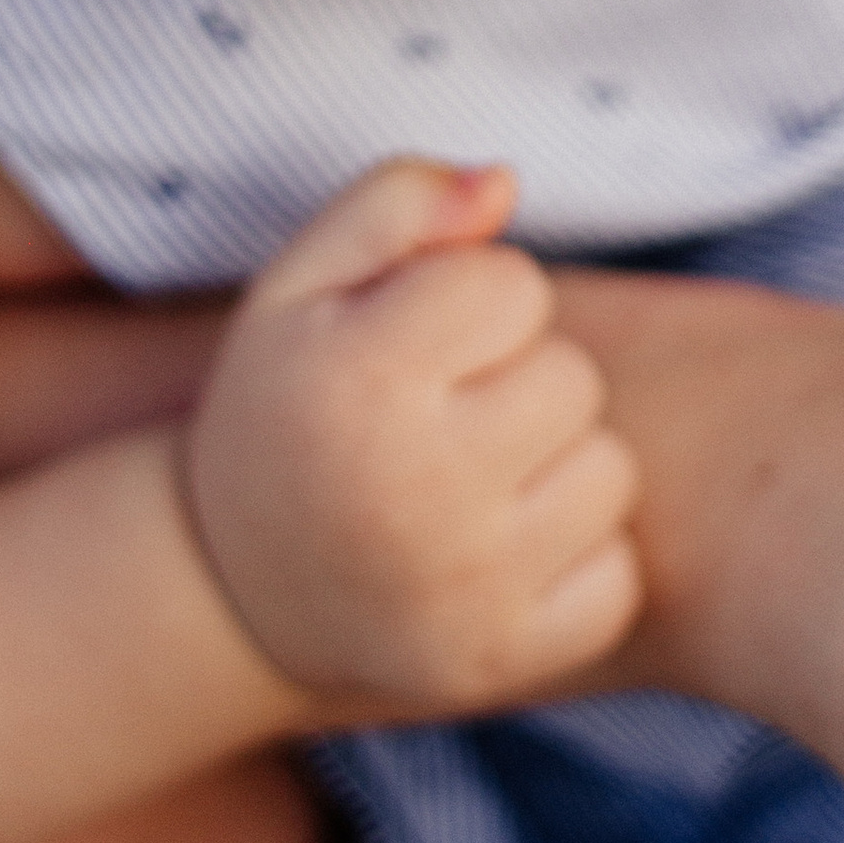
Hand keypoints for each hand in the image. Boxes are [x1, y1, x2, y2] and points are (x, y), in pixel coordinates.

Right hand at [187, 160, 642, 712]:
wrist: (226, 593)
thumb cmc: (285, 409)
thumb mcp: (298, 285)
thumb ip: (396, 203)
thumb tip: (504, 181)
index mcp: (358, 380)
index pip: (512, 286)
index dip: (471, 301)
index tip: (412, 344)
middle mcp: (414, 490)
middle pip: (572, 377)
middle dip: (520, 379)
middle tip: (441, 418)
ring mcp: (464, 588)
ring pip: (608, 472)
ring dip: (556, 465)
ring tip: (469, 482)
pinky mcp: (501, 661)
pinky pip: (617, 575)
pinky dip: (574, 559)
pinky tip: (495, 554)